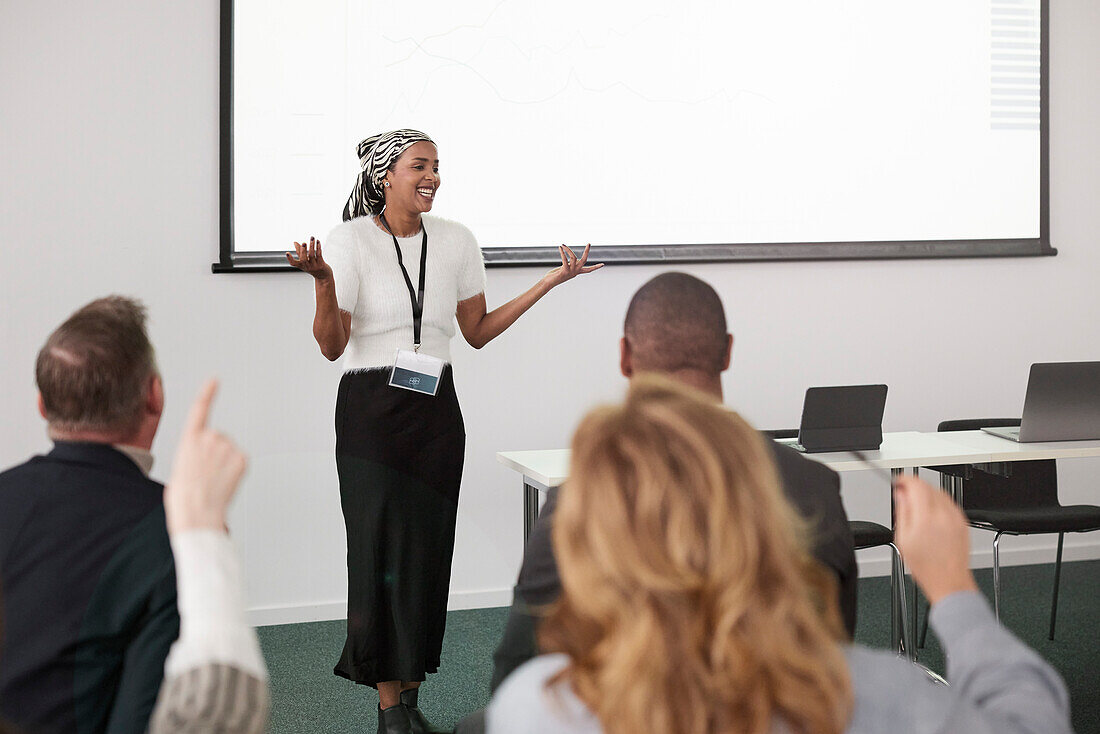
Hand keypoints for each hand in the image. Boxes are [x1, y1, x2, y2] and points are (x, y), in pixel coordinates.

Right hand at [164, 380, 247, 534]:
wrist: (196, 514)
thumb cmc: (184, 497)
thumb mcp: (181, 468)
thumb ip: (195, 454)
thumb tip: (208, 458)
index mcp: (189, 440)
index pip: (200, 410)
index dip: (207, 394)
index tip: (215, 380)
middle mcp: (210, 438)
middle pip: (218, 439)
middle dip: (214, 454)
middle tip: (206, 475)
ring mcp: (228, 446)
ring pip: (229, 450)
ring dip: (224, 463)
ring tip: (213, 481)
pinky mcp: (242, 457)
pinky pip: (240, 460)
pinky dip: (235, 470)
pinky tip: (225, 482)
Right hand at [286, 237, 331, 279]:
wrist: (323, 276)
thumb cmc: (312, 266)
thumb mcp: (305, 260)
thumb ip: (299, 251)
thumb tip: (294, 242)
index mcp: (301, 265)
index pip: (293, 263)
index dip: (290, 259)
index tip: (287, 253)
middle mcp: (307, 266)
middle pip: (303, 259)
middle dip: (303, 250)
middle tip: (304, 242)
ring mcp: (314, 266)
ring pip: (312, 255)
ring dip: (312, 245)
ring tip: (312, 238)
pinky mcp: (321, 264)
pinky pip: (319, 254)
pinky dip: (318, 247)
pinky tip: (318, 241)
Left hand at [543, 244, 603, 288]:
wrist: (548, 283)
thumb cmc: (554, 276)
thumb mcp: (564, 269)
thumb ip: (569, 265)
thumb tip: (572, 259)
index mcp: (576, 272)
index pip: (588, 270)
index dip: (596, 267)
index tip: (603, 264)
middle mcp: (575, 272)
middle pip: (584, 260)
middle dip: (587, 252)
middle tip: (589, 243)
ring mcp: (570, 272)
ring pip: (573, 257)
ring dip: (567, 249)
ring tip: (562, 245)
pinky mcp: (564, 271)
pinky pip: (565, 259)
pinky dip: (563, 252)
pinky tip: (560, 247)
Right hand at [893, 476, 977, 604]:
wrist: (949, 581)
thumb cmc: (926, 566)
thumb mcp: (903, 539)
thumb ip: (902, 512)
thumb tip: (901, 495)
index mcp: (926, 517)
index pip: (916, 484)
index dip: (905, 480)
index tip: (899, 483)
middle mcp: (944, 514)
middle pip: (928, 486)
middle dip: (914, 486)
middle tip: (904, 495)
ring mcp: (956, 517)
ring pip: (940, 492)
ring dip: (927, 493)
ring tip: (917, 506)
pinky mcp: (963, 522)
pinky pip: (950, 503)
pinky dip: (938, 502)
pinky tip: (931, 514)